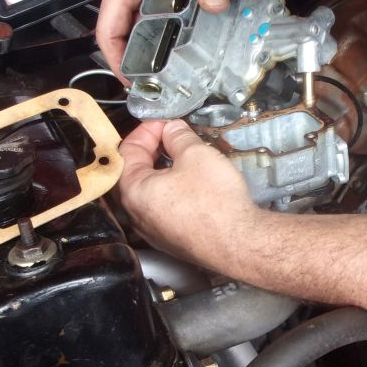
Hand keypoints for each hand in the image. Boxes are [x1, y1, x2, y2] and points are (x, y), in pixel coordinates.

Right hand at [98, 0, 230, 80]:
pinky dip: (169, 18)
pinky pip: (157, 1)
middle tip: (157, 80)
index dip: (115, 61)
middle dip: (138, 56)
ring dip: (155, 38)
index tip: (131, 82)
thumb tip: (215, 3)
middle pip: (123, 27)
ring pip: (141, 15)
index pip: (108, 30)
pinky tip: (190, 28)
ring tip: (173, 62)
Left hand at [118, 120, 260, 267]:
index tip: (165, 122)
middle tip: (173, 137)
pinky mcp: (170, 241)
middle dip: (153, 150)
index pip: (128, 150)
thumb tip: (171, 129)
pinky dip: (171, 192)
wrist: (238, 244)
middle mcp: (135, 214)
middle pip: (135, 172)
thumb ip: (178, 136)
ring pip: (149, 192)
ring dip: (162, 171)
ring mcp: (152, 231)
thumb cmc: (214, 200)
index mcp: (133, 190)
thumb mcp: (196, 154)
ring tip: (183, 158)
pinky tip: (191, 185)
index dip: (147, 130)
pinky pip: (163, 210)